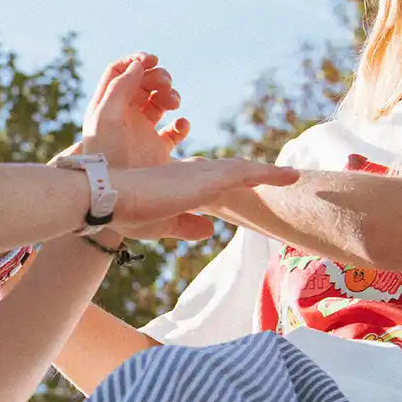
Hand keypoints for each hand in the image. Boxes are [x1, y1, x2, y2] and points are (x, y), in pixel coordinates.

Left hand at [82, 54, 189, 168]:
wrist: (113, 195)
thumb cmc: (104, 155)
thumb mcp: (106, 117)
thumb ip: (120, 87)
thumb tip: (139, 64)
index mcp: (108, 105)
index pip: (120, 71)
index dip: (136, 61)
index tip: (152, 60)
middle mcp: (125, 116)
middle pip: (144, 83)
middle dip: (158, 77)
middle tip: (165, 84)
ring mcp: (142, 132)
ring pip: (160, 102)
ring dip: (171, 95)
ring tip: (174, 103)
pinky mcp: (158, 150)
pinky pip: (174, 131)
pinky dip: (182, 124)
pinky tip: (180, 126)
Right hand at [109, 157, 298, 239]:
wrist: (108, 198)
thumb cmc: (126, 213)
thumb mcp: (163, 224)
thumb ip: (187, 225)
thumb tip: (211, 230)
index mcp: (180, 181)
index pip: (214, 180)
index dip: (234, 182)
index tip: (251, 184)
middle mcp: (193, 172)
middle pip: (232, 172)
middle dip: (255, 176)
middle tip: (281, 178)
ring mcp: (201, 173)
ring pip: (242, 170)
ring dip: (268, 174)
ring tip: (292, 176)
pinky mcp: (208, 178)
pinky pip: (247, 173)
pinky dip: (270, 174)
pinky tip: (292, 176)